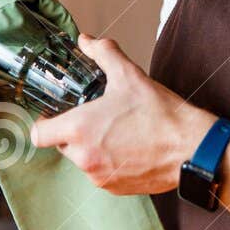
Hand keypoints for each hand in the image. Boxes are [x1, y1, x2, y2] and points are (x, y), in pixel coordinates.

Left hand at [29, 35, 212, 195]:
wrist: (190, 148)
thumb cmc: (160, 115)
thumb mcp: (129, 76)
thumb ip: (103, 54)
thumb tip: (87, 41)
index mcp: (80, 130)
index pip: (39, 134)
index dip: (44, 122)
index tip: (55, 115)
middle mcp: (85, 158)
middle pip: (62, 146)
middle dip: (73, 133)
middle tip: (95, 118)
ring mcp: (99, 177)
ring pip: (82, 160)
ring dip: (92, 148)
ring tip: (116, 132)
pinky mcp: (115, 188)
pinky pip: (101, 174)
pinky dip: (108, 162)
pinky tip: (129, 148)